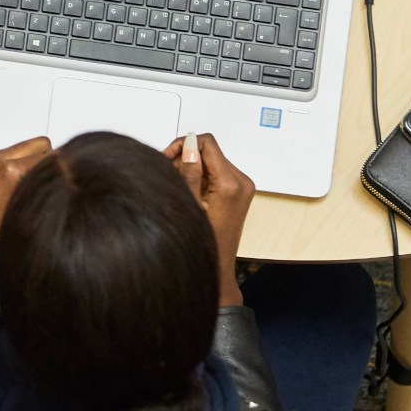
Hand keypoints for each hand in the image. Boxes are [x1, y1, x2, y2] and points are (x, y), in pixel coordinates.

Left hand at [0, 136, 53, 301]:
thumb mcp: (25, 216)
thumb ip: (42, 190)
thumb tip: (58, 179)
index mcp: (10, 171)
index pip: (51, 155)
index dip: (62, 168)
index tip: (66, 177)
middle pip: (38, 144)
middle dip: (47, 159)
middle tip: (49, 180)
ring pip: (19, 149)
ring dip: (28, 162)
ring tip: (28, 187)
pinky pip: (1, 157)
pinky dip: (9, 167)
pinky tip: (8, 191)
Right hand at [163, 132, 254, 305]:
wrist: (217, 268)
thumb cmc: (204, 243)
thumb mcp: (189, 204)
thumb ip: (189, 172)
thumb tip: (188, 144)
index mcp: (231, 184)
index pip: (207, 143)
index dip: (184, 145)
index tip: (167, 157)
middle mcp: (241, 181)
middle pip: (209, 150)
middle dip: (185, 158)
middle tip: (169, 176)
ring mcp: (242, 186)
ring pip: (211, 160)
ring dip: (192, 168)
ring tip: (178, 188)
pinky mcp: (239, 191)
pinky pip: (217, 172)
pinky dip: (200, 176)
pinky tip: (189, 193)